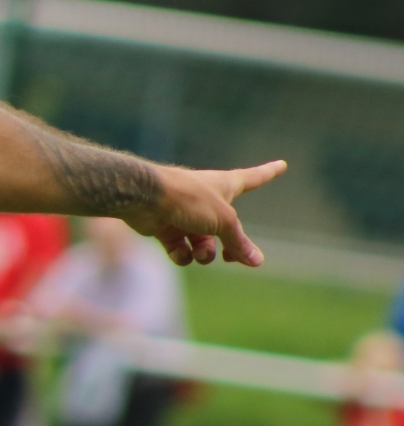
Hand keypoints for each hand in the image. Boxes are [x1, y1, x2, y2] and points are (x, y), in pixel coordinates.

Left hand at [124, 161, 286, 266]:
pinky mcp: (165, 228)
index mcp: (225, 185)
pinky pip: (181, 250)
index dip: (268, 173)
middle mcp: (206, 199)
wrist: (143, 198)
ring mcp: (185, 214)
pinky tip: (181, 252)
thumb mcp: (222, 221)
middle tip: (233, 258)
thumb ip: (238, 242)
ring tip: (200, 252)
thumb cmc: (188, 199)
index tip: (281, 164)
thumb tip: (256, 261)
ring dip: (205, 254)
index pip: (253, 178)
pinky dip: (182, 255)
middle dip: (231, 246)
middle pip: (227, 228)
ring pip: (204, 244)